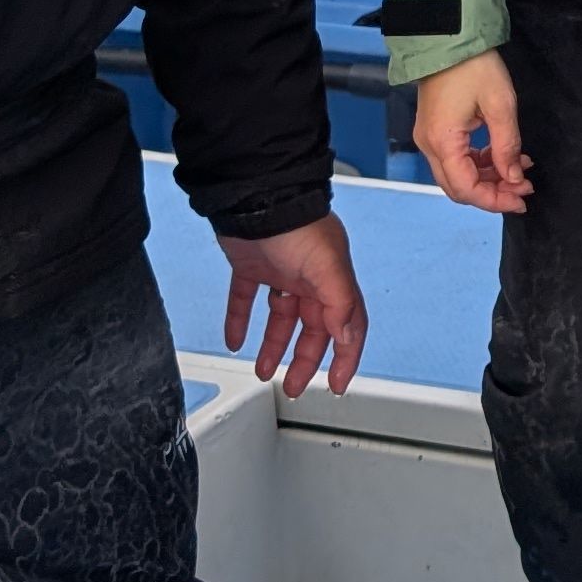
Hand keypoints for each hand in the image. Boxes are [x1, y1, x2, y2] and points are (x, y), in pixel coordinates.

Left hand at [217, 213, 366, 394]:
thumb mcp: (327, 265)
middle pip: (311, 330)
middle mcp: (309, 279)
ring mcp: (280, 273)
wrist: (255, 195)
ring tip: (263, 370)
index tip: (337, 385)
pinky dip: (240, 321)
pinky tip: (234, 339)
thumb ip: (340, 303)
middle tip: (294, 386)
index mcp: (332, 280)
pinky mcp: (251, 266)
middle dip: (304, 361)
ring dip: (273, 347)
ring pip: (279, 319)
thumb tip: (347, 337)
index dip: (344, 358)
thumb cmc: (296, 222)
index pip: (346, 327)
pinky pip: (245, 300)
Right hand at [410, 52, 530, 214]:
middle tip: (522, 190)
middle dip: (492, 193)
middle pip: (458, 187)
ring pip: (457, 174)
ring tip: (519, 170)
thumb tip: (514, 178)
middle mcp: (429, 145)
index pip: (466, 188)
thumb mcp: (500, 105)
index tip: (521, 199)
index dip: (494, 200)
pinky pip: (455, 158)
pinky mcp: (434, 128)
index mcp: (443, 142)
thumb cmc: (474, 66)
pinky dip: (478, 162)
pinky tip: (502, 156)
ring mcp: (429, 137)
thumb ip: (507, 147)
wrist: (449, 36)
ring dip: (487, 177)